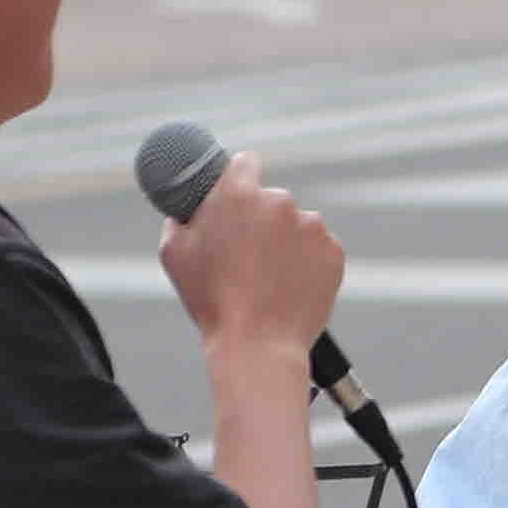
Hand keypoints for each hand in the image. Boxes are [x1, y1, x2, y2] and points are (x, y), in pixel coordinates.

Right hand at [153, 150, 344, 367]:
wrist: (258, 345)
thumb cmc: (211, 301)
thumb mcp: (174, 252)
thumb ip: (180, 216)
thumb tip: (187, 206)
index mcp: (238, 193)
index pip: (245, 162)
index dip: (239, 178)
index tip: (237, 195)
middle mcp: (280, 201)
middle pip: (271, 199)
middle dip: (261, 219)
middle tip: (246, 255)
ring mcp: (311, 225)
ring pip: (297, 225)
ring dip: (285, 242)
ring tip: (268, 279)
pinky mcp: (334, 251)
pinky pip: (318, 248)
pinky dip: (307, 262)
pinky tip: (288, 286)